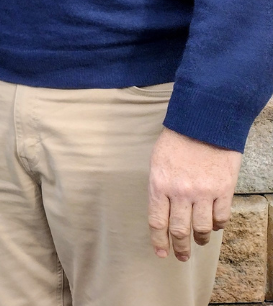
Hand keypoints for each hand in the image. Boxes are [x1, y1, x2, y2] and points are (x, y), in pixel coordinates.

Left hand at [147, 127, 241, 261]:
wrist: (203, 123)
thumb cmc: (176, 141)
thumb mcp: (157, 162)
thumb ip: (159, 188)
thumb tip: (163, 212)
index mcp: (159, 184)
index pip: (157, 221)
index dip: (158, 241)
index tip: (160, 253)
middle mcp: (180, 192)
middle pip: (179, 230)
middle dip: (179, 248)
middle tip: (181, 257)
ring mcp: (203, 192)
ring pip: (201, 228)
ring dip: (199, 239)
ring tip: (198, 241)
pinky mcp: (223, 190)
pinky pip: (220, 218)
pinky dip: (216, 226)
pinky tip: (213, 225)